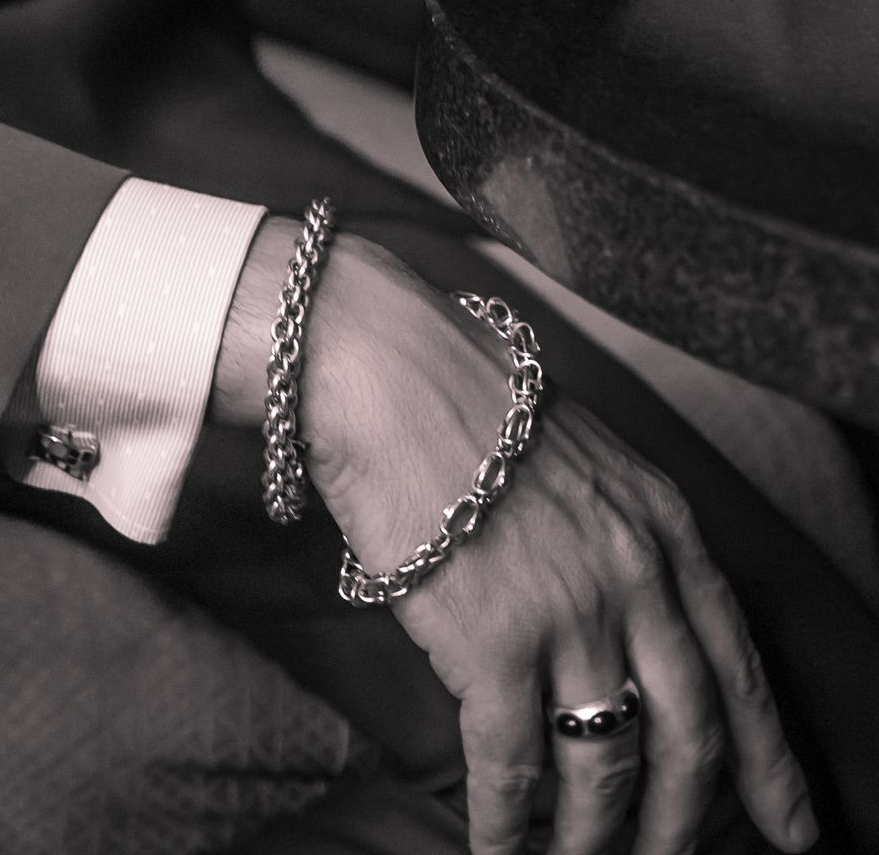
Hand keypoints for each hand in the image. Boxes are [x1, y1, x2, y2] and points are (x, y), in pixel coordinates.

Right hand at [220, 227, 817, 854]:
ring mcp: (569, 615)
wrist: (384, 370)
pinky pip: (514, 769)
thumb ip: (626, 538)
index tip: (792, 829)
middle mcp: (635, 578)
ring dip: (594, 842)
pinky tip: (498, 853)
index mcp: (665, 530)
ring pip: (608, 771)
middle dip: (685, 826)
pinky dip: (508, 828)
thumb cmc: (466, 403)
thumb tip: (633, 627)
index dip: (769, 763)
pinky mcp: (493, 644)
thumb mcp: (587, 458)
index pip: (738, 671)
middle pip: (691, 741)